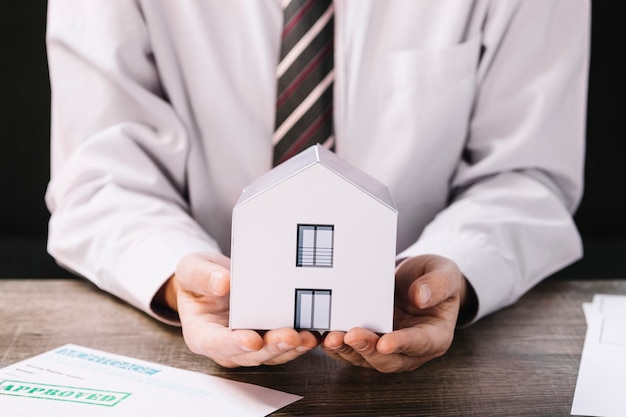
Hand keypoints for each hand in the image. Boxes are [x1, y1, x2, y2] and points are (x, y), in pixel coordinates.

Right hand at [163, 252, 318, 366]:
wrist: (213, 281)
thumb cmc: (199, 278)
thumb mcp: (191, 269)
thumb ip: (201, 277)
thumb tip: (222, 283)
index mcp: (202, 334)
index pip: (217, 343)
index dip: (235, 344)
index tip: (252, 340)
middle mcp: (227, 346)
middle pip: (250, 354)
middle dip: (272, 347)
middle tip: (291, 336)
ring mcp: (249, 345)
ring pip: (272, 354)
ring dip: (292, 348)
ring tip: (308, 337)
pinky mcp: (268, 338)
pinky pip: (285, 345)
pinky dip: (300, 341)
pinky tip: (315, 332)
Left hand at [322, 255, 472, 372]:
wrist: (419, 279)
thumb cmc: (435, 277)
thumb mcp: (445, 273)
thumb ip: (438, 284)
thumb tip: (420, 297)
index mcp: (435, 335)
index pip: (420, 344)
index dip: (402, 344)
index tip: (385, 342)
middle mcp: (411, 349)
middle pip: (389, 359)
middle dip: (368, 349)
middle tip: (350, 336)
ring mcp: (387, 347)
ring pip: (366, 358)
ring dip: (347, 350)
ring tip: (331, 338)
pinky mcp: (369, 341)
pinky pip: (352, 349)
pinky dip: (337, 345)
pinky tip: (322, 335)